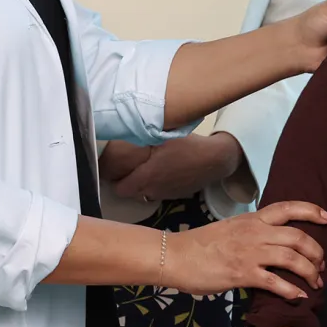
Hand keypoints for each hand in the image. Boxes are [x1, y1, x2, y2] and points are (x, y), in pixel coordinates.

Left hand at [103, 133, 242, 202]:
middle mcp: (154, 190)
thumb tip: (123, 130)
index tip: (112, 170)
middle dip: (125, 183)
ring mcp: (165, 194)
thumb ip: (141, 136)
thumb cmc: (187, 145)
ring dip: (140, 186)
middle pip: (130, 194)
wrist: (214, 160)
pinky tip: (161, 173)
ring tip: (142, 171)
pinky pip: (158, 193)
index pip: (120, 189)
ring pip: (144, 194)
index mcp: (147, 177)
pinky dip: (155, 186)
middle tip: (125, 169)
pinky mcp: (176, 195)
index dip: (113, 180)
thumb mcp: (162, 136)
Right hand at [165, 201, 326, 299]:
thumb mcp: (230, 229)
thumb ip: (251, 232)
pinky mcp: (242, 273)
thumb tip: (268, 242)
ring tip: (314, 282)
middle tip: (321, 265)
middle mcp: (255, 232)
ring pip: (292, 258)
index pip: (288, 208)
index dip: (312, 211)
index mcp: (252, 219)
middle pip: (298, 237)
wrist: (175, 256)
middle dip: (316, 252)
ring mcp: (250, 253)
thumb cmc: (200, 245)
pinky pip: (275, 282)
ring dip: (309, 271)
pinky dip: (291, 290)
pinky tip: (297, 297)